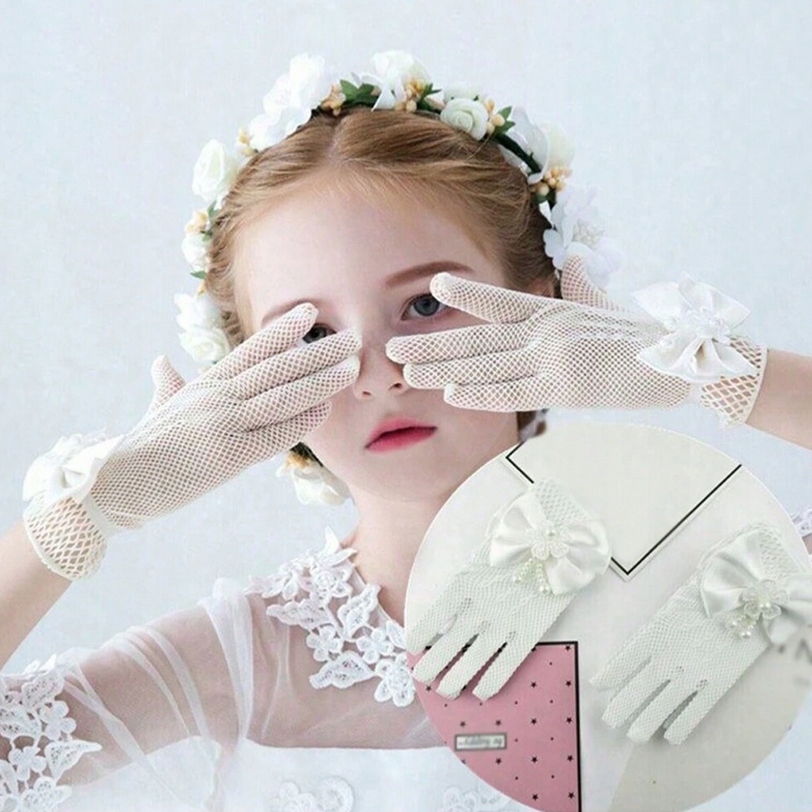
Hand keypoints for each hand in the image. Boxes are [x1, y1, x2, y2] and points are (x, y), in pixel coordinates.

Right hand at [22, 302, 359, 577]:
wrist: (118, 482)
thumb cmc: (142, 446)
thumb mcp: (158, 409)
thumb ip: (168, 385)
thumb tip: (159, 362)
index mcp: (205, 383)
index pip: (253, 348)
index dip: (284, 328)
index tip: (312, 312)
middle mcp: (218, 396)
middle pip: (277, 367)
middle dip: (319, 352)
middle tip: (353, 338)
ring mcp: (224, 424)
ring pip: (282, 396)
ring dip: (320, 382)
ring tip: (351, 369)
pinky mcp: (229, 455)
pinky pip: (274, 435)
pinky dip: (300, 422)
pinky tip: (324, 410)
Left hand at [386, 255, 763, 421]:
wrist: (680, 362)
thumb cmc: (639, 337)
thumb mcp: (604, 306)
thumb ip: (579, 286)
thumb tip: (571, 261)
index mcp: (552, 310)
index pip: (500, 298)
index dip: (466, 291)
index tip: (432, 285)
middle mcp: (546, 330)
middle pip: (478, 336)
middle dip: (432, 341)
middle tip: (392, 345)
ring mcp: (555, 358)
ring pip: (488, 364)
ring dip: (443, 369)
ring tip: (407, 372)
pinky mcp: (566, 388)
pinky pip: (515, 393)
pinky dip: (482, 392)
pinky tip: (453, 393)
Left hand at [406, 480, 609, 699]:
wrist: (556, 535)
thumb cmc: (517, 534)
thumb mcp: (483, 547)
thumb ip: (471, 568)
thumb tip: (457, 590)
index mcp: (465, 580)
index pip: (436, 613)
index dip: (422, 633)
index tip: (411, 646)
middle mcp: (481, 604)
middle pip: (450, 642)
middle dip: (433, 663)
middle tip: (421, 678)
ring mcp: (505, 619)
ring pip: (474, 656)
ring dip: (457, 677)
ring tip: (444, 691)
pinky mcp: (529, 629)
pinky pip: (507, 660)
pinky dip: (493, 678)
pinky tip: (481, 692)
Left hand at [591, 522, 811, 743]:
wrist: (743, 598)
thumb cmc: (702, 595)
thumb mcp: (668, 610)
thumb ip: (654, 633)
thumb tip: (641, 652)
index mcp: (652, 635)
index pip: (622, 662)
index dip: (609, 676)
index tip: (596, 686)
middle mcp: (667, 659)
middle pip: (636, 690)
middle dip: (621, 708)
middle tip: (609, 721)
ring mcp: (691, 675)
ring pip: (660, 707)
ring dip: (644, 723)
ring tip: (632, 735)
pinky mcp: (715, 686)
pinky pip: (693, 713)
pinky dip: (680, 727)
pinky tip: (671, 736)